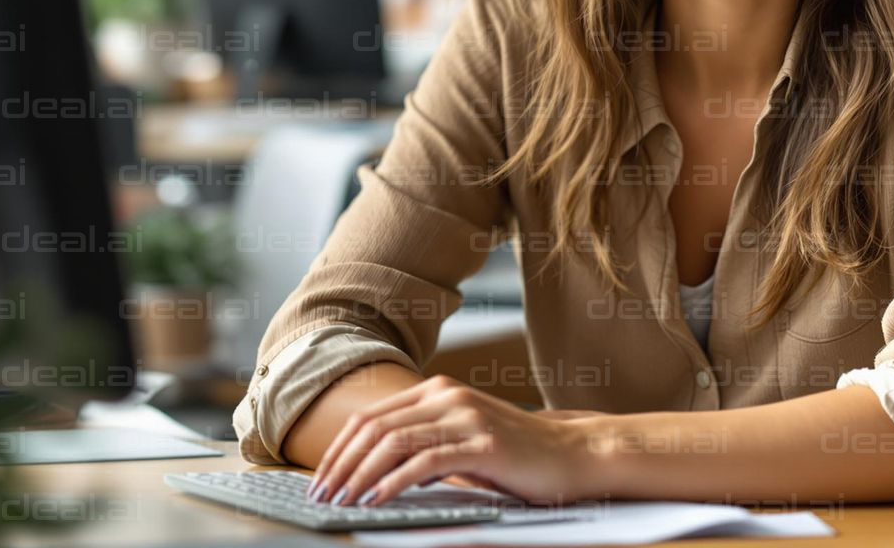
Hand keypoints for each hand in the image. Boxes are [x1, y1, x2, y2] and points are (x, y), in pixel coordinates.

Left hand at [305, 375, 608, 507]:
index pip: (372, 416)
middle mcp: (448, 397)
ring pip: (393, 442)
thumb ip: (425, 443)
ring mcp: (465, 418)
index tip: (320, 477)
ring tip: (341, 501)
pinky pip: (424, 462)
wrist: (573, 453)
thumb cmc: (517, 454)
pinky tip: (376, 500)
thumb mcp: (464, 439)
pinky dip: (392, 483)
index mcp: (439, 391)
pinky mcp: (482, 444)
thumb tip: (373, 471)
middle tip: (321, 494)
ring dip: (359, 475)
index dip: (339, 448)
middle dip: (340, 463)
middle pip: (374, 427)